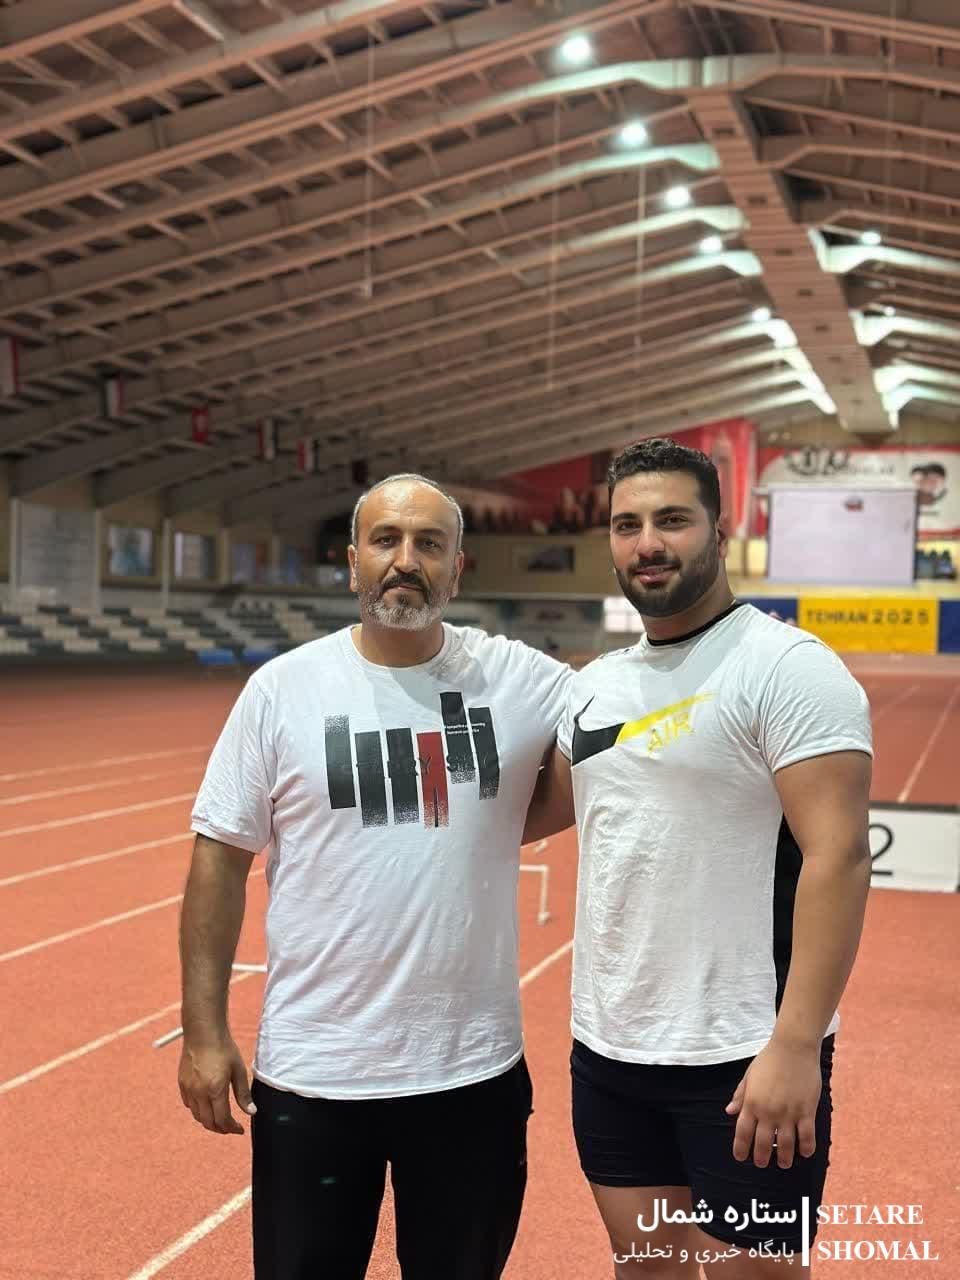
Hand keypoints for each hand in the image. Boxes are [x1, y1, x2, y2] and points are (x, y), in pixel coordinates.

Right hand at [178, 1035, 255, 1135]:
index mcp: (215, 1090)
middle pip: (208, 1122)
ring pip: (197, 1116)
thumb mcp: (239, 1070)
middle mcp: (199, 1093)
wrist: (203, 1032)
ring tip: (220, 1118)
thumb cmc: (224, 1049)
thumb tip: (251, 1112)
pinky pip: (189, 1105)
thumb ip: (243, 1094)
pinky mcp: (182, 1084)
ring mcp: (189, 1089)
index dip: (232, 1128)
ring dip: (209, 1121)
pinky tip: (207, 1105)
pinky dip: (198, 1110)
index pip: (222, 1120)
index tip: (240, 1129)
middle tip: (230, 1127)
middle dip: (221, 1129)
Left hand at [725, 1040, 821, 1167]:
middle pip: (763, 1144)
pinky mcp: (806, 1111)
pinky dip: (806, 1149)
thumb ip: (740, 1096)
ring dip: (783, 1158)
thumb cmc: (769, 1059)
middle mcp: (768, 1111)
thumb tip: (729, 1111)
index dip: (740, 1148)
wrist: (793, 1048)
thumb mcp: (749, 1076)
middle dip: (761, 1158)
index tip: (740, 1157)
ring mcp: (788, 1113)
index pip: (742, 1133)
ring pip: (785, 1145)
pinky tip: (804, 1152)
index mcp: (752, 1103)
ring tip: (783, 1163)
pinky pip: (807, 1137)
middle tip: (761, 1163)